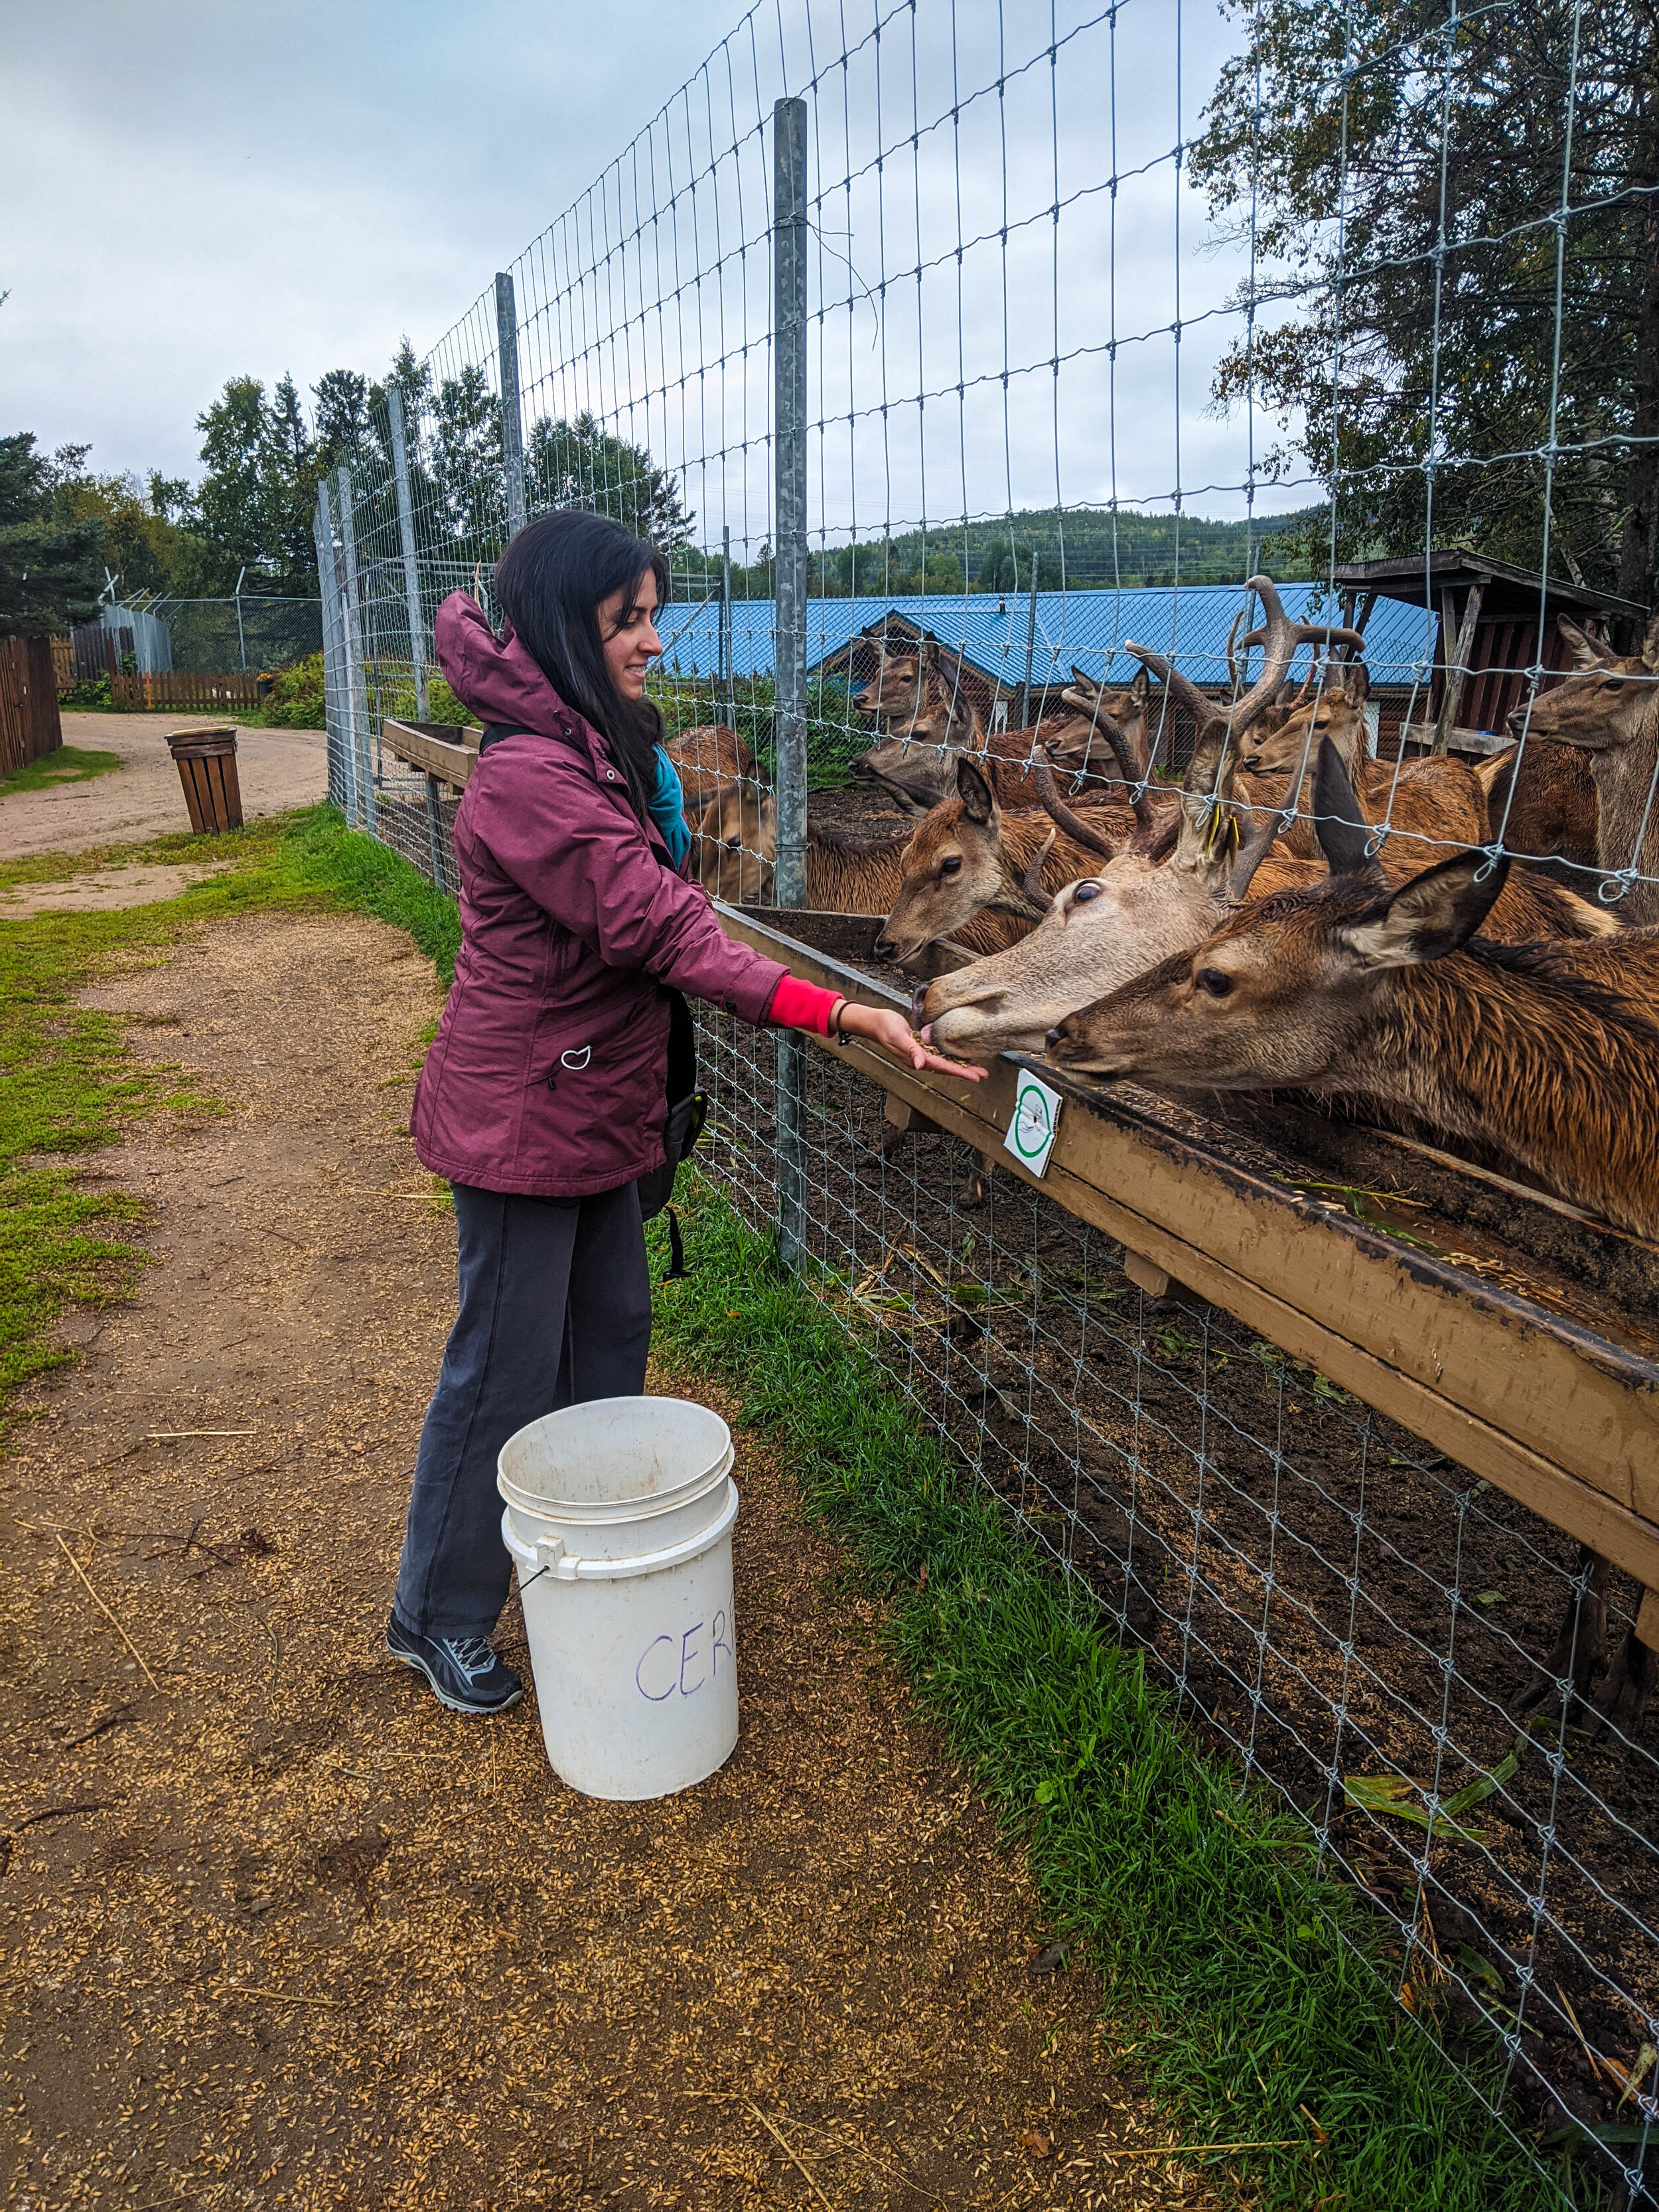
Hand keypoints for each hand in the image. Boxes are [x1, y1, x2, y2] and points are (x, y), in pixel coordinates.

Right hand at [836, 1000, 987, 1079]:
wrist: (875, 1022)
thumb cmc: (885, 1026)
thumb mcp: (898, 1036)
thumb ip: (910, 1050)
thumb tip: (921, 1064)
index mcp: (916, 1059)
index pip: (943, 1067)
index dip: (960, 1071)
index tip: (975, 1076)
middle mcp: (920, 1060)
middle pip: (947, 1068)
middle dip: (965, 1072)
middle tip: (983, 1075)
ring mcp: (920, 1055)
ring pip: (945, 1063)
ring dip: (960, 1066)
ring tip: (976, 1069)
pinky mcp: (921, 1048)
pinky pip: (940, 1056)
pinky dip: (951, 1057)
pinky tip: (959, 1057)